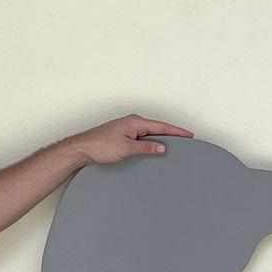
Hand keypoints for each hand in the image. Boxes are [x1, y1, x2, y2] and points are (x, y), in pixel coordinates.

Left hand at [69, 114, 193, 165]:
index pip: (161, 126)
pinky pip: (142, 137)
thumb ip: (146, 148)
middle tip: (185, 139)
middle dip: (172, 133)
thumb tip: (161, 148)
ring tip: (173, 144)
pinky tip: (153, 147)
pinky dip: (151, 141)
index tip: (188, 134)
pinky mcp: (123, 134)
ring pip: (150, 133)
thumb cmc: (100, 146)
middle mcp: (132, 122)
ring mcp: (127, 128)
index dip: (176, 131)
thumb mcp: (127, 148)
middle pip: (157, 128)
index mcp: (135, 122)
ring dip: (160, 138)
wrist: (82, 148)